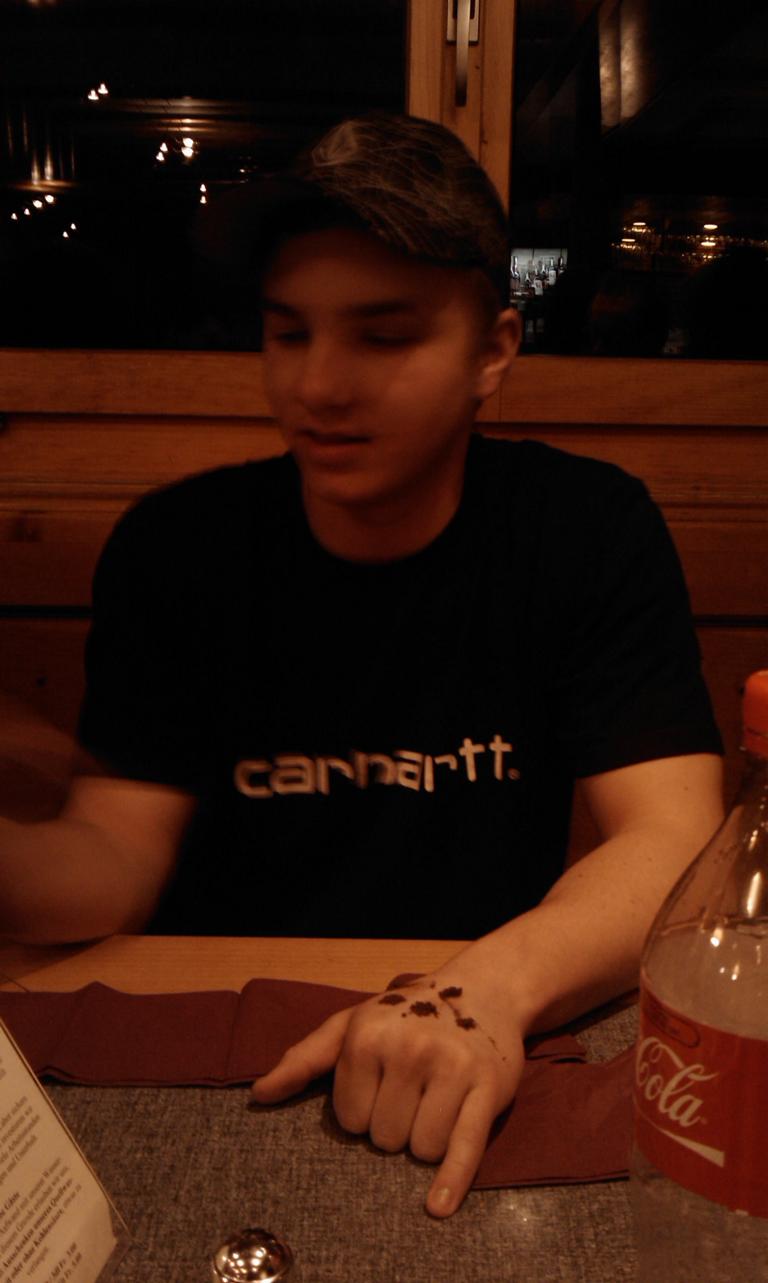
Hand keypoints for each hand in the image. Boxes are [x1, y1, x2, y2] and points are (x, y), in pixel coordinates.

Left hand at [250, 976, 524, 1216]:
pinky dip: (451, 1182)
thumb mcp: (353, 1024)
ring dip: (425, 1142)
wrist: (483, 989)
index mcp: (368, 1036)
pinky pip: (465, 1148)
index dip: (363, 1110)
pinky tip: (438, 1205)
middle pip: (385, 1138)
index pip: (349, 1118)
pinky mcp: (488, 1089)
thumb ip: (304, 1059)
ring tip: (436, 1103)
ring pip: (422, 1149)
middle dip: (394, 1125)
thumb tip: (259, 1094)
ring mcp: (452, 1069)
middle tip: (412, 1093)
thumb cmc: (407, 1014)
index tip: (380, 1087)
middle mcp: (409, 1050)